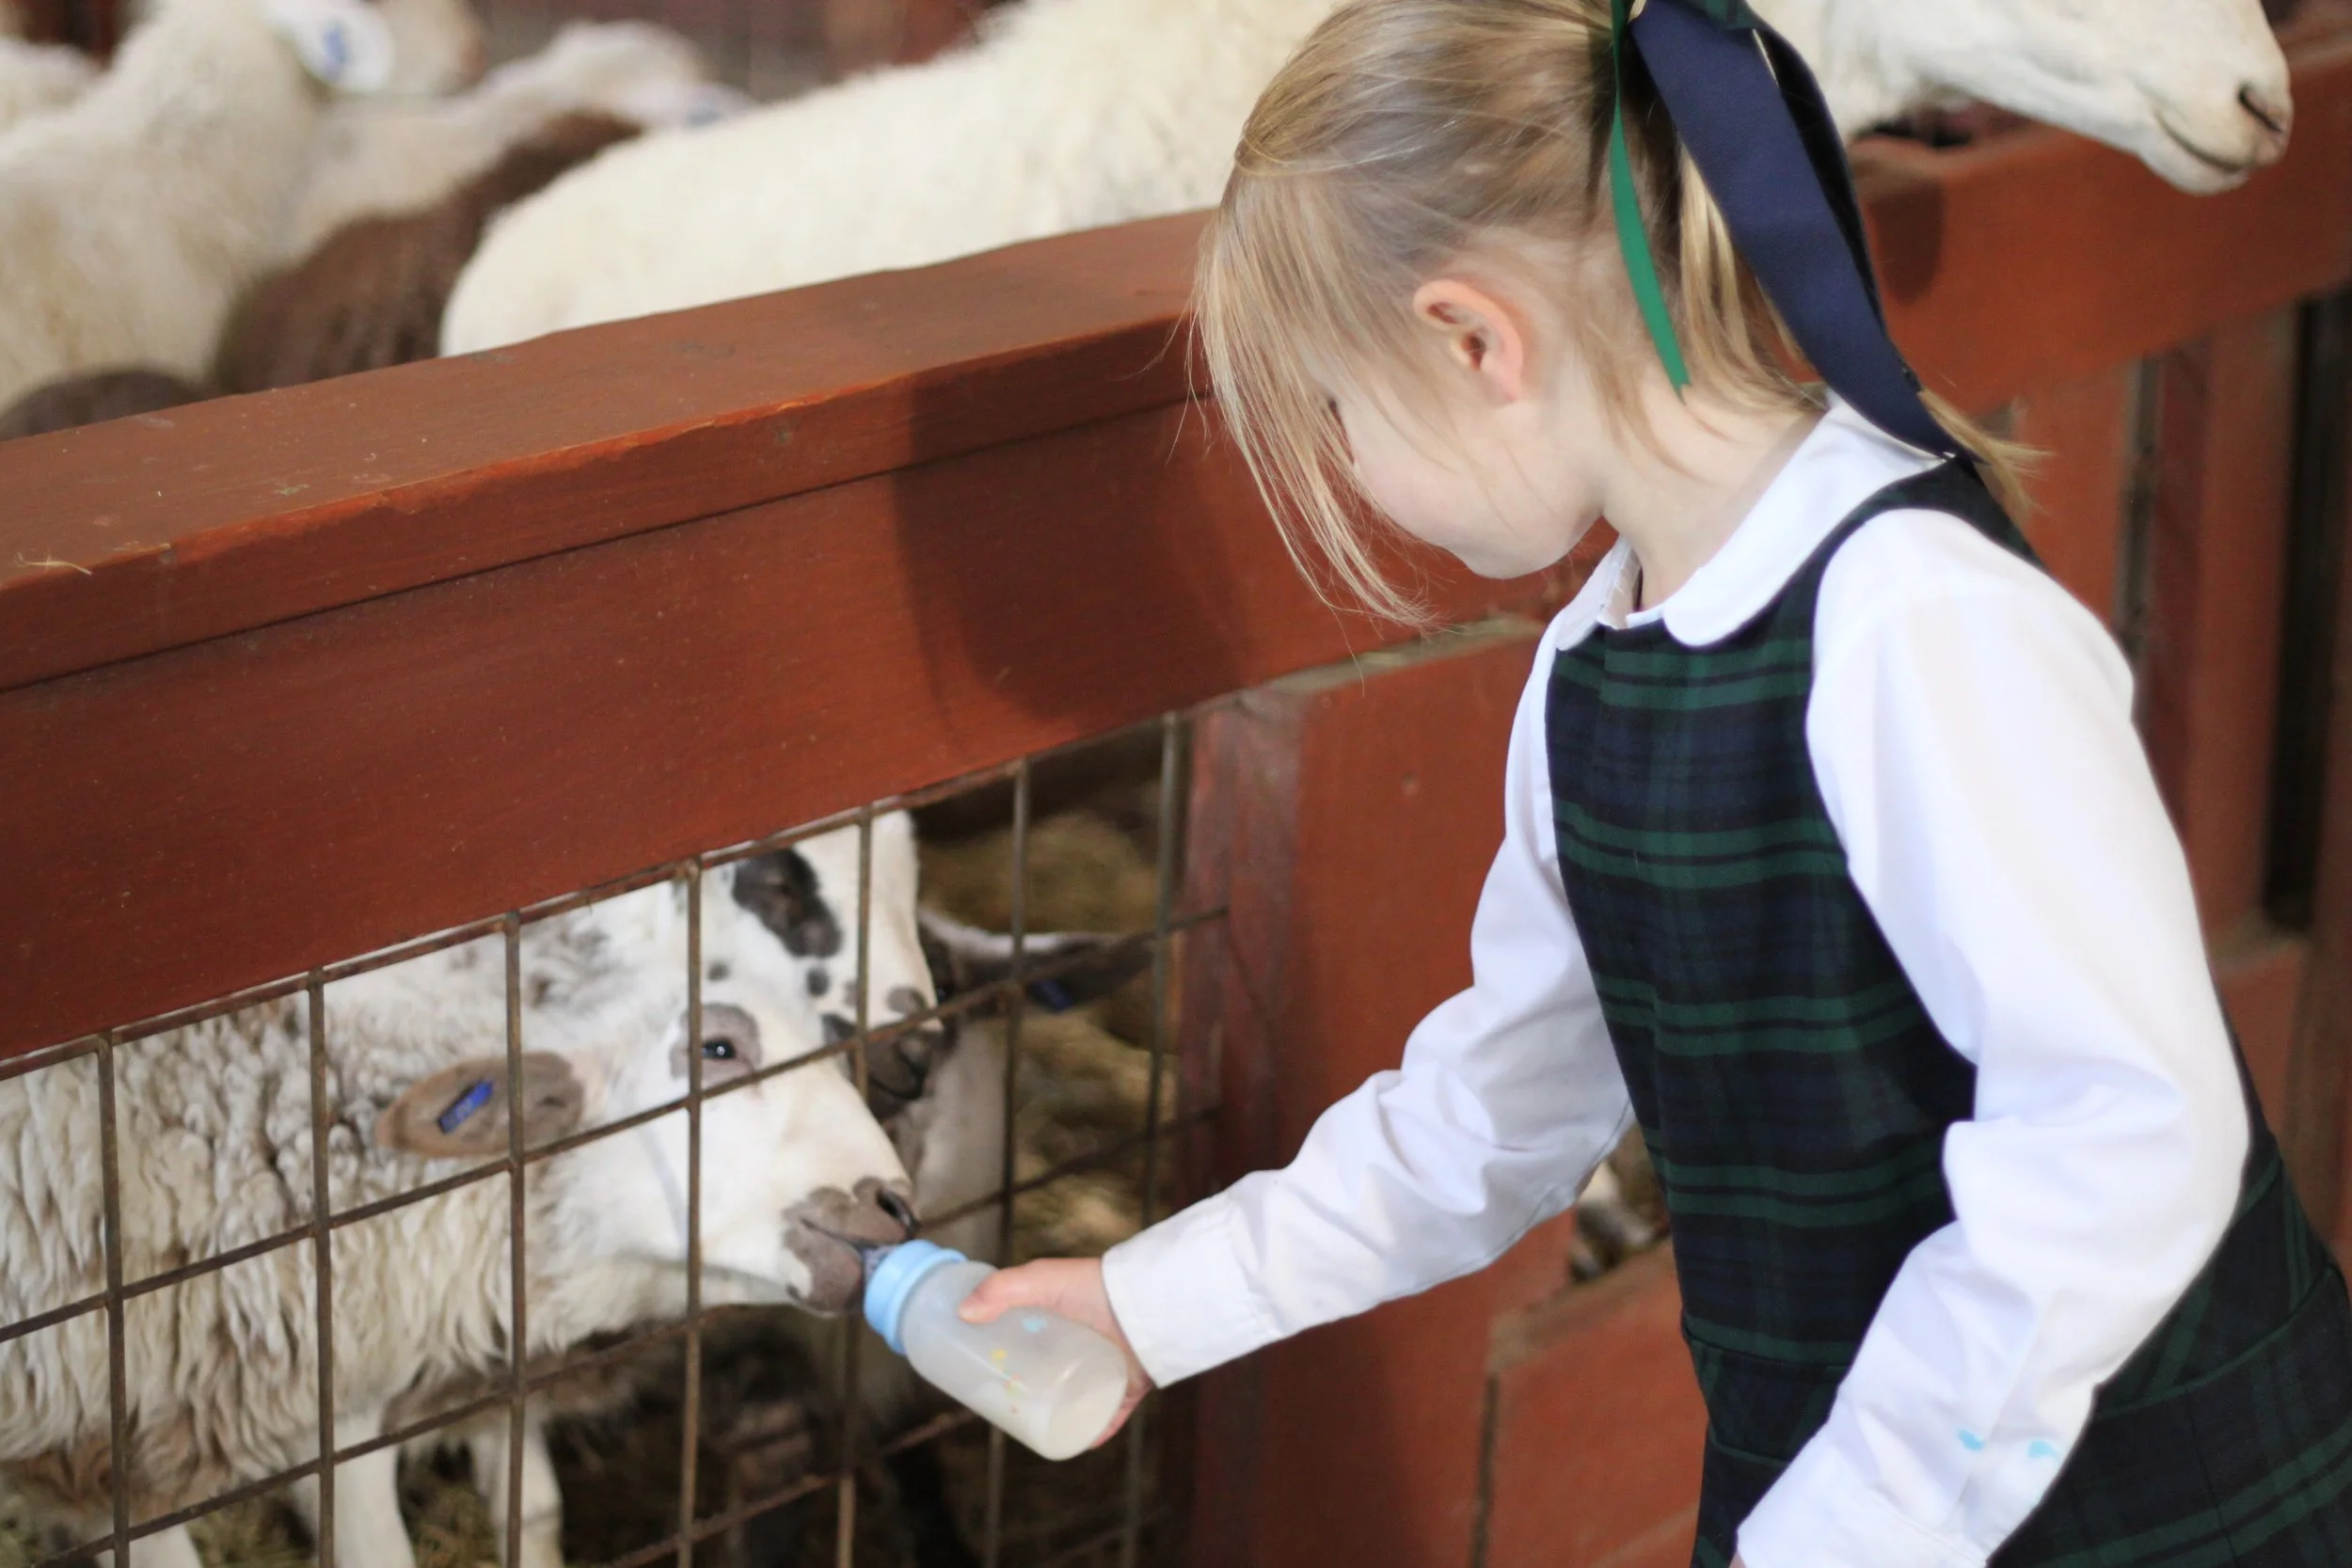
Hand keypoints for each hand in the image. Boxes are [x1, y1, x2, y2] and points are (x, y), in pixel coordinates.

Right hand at [959, 1257, 1153, 1445]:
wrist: (1146, 1306)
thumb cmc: (1094, 1286)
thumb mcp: (1042, 1280)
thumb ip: (1001, 1289)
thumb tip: (964, 1314)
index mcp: (1061, 1320)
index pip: (1027, 1341)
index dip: (1004, 1357)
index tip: (981, 1375)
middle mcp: (1083, 1344)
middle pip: (1047, 1375)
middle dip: (1025, 1392)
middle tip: (1001, 1406)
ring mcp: (1105, 1368)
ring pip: (1074, 1399)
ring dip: (1055, 1415)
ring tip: (1031, 1429)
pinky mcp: (1126, 1388)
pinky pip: (1108, 1416)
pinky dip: (1093, 1431)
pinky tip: (1076, 1444)